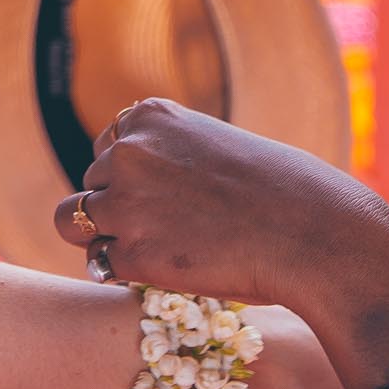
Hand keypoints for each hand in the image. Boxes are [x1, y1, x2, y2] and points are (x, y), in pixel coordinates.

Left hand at [54, 97, 388, 388]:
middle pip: (93, 183)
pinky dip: (126, 273)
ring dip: (106, 237)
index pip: (109, 145)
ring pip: (72, 221)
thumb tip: (123, 187)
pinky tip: (169, 272)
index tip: (174, 195)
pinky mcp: (132, 254)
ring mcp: (124, 202)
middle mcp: (127, 151)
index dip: (134, 176)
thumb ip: (167, 156)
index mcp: (149, 115)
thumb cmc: (280, 193)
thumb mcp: (214, 148)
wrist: (316, 236)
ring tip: (156, 250)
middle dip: (122, 207)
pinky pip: (101, 264)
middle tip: (175, 230)